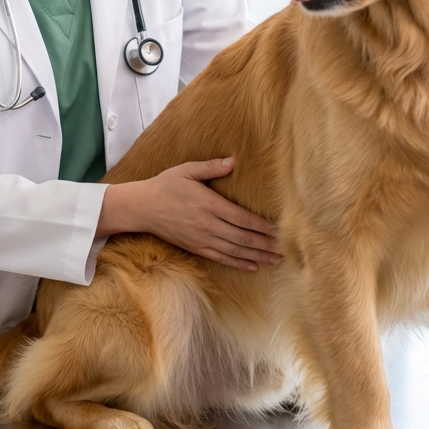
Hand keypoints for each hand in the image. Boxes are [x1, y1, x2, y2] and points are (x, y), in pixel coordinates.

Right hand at [98, 157, 280, 270]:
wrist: (142, 207)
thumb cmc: (165, 185)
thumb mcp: (187, 170)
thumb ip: (212, 167)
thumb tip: (233, 161)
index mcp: (208, 204)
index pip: (242, 218)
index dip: (263, 226)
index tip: (280, 230)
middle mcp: (208, 224)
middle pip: (243, 238)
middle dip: (266, 244)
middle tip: (285, 249)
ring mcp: (202, 239)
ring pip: (235, 251)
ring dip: (257, 256)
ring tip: (276, 260)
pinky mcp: (196, 248)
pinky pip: (221, 258)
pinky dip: (238, 263)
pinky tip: (253, 267)